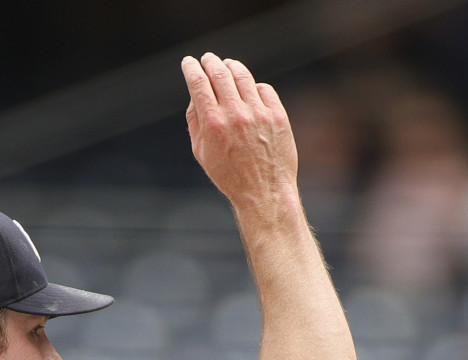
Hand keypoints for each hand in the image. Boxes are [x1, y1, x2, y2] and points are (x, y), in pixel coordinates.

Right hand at [181, 53, 299, 219]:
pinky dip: (254, 86)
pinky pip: (264, 89)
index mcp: (213, 124)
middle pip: (220, 73)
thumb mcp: (201, 153)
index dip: (191, 68)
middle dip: (210, 62)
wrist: (264, 192)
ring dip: (232, 66)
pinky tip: (249, 89)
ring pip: (243, 76)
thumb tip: (196, 96)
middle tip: (207, 58)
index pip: (199, 83)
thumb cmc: (229, 176)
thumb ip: (195, 122)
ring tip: (227, 65)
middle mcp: (236, 114)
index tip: (189, 62)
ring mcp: (259, 113)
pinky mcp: (278, 115)